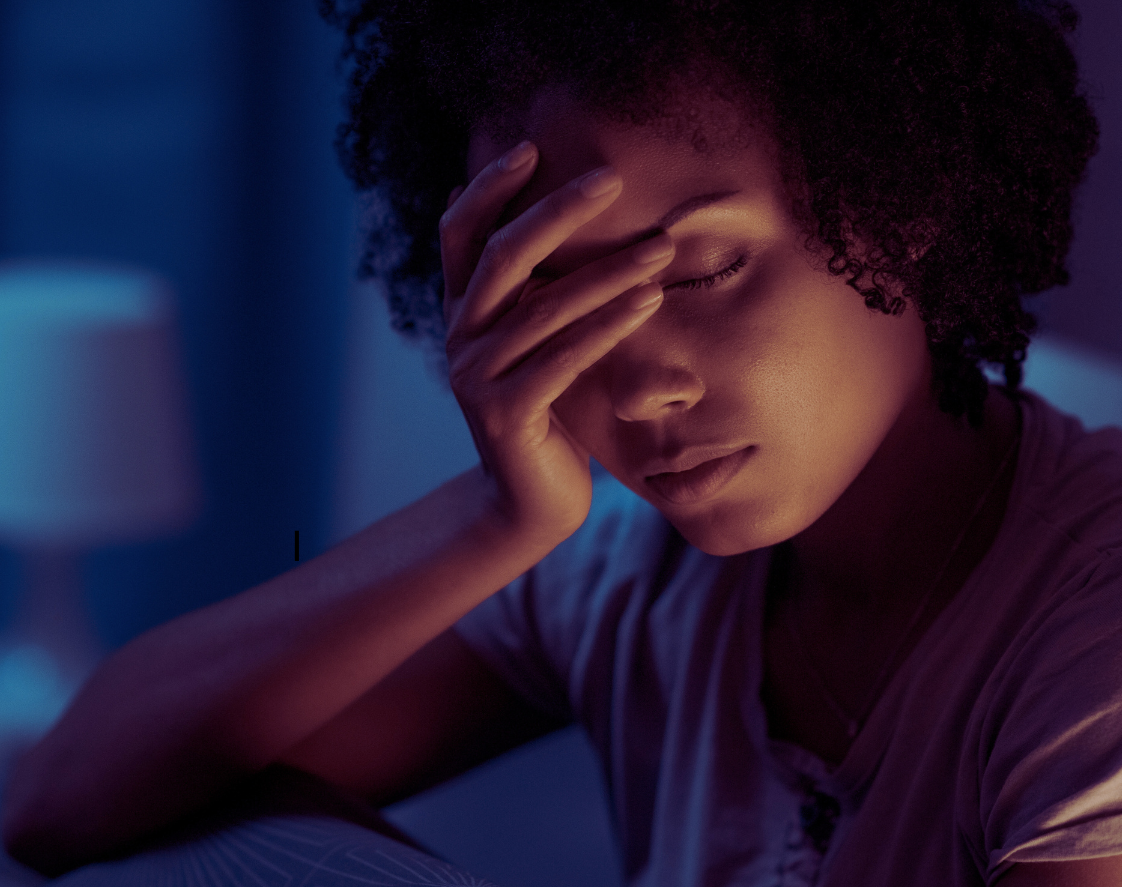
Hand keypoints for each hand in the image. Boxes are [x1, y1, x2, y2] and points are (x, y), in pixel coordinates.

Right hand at [438, 138, 675, 543]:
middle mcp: (460, 338)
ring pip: (543, 307)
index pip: (460, 235)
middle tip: (613, 179)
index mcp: (462, 313)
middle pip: (502, 256)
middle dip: (558, 210)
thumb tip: (536, 223)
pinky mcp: (506, 414)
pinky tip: (649, 300)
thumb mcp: (535, 345)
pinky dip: (609, 325)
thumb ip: (530, 293)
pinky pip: (563, 357)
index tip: (531, 147)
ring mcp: (477, 377)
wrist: (529, 505)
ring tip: (661, 247)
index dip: (487, 188)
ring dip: (609, 271)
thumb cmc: (545, 416)